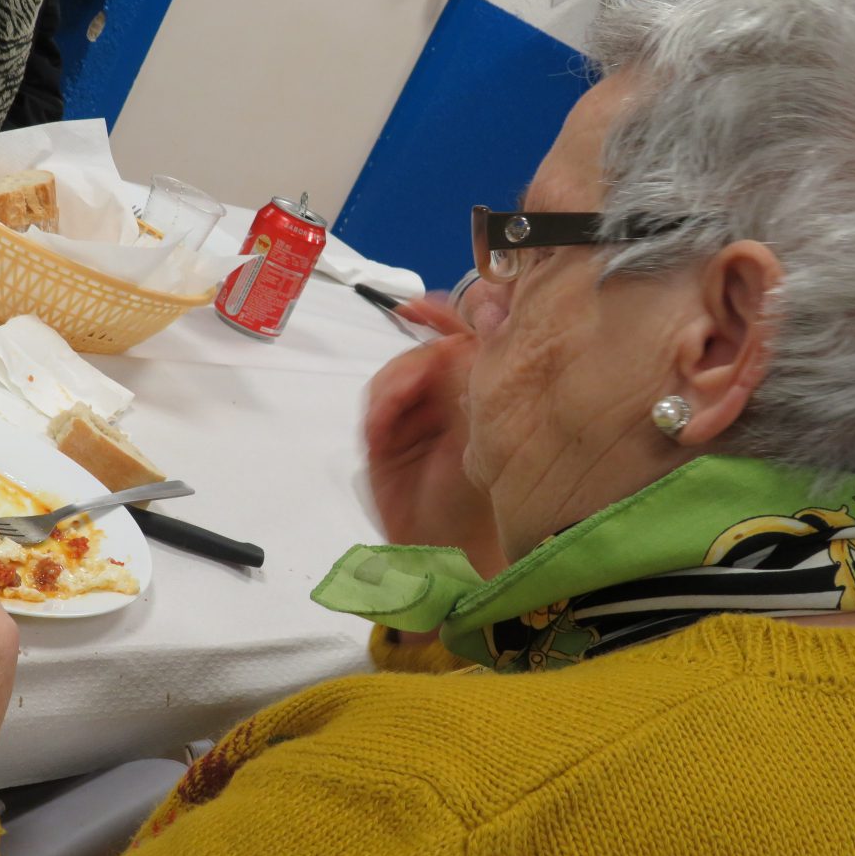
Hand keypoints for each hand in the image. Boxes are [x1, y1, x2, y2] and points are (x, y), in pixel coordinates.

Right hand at [363, 299, 499, 562]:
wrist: (448, 548)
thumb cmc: (473, 500)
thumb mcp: (479, 433)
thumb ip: (469, 382)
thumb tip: (462, 335)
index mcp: (472, 399)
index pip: (457, 346)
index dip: (442, 320)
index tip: (423, 307)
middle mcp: (441, 405)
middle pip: (420, 356)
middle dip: (418, 358)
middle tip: (425, 370)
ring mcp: (410, 422)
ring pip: (393, 377)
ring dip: (397, 382)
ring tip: (405, 402)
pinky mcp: (383, 441)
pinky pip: (375, 407)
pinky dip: (381, 406)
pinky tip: (387, 419)